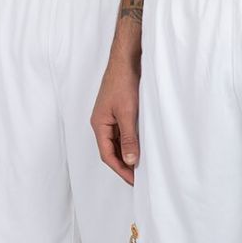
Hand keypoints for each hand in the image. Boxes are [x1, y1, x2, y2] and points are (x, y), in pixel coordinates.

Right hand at [91, 51, 140, 185]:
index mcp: (99, 124)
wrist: (126, 61)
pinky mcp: (116, 112)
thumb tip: (130, 161)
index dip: (120, 170)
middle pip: (110, 150)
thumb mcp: (128, 114)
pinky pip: (121, 133)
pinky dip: (129, 143)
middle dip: (123, 165)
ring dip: (126, 154)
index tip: (135, 181)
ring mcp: (109, 117)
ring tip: (142, 166)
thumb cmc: (123, 84)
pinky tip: (140, 147)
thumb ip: (128, 139)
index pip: (107, 154)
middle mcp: (101, 122)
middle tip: (140, 178)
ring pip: (116, 142)